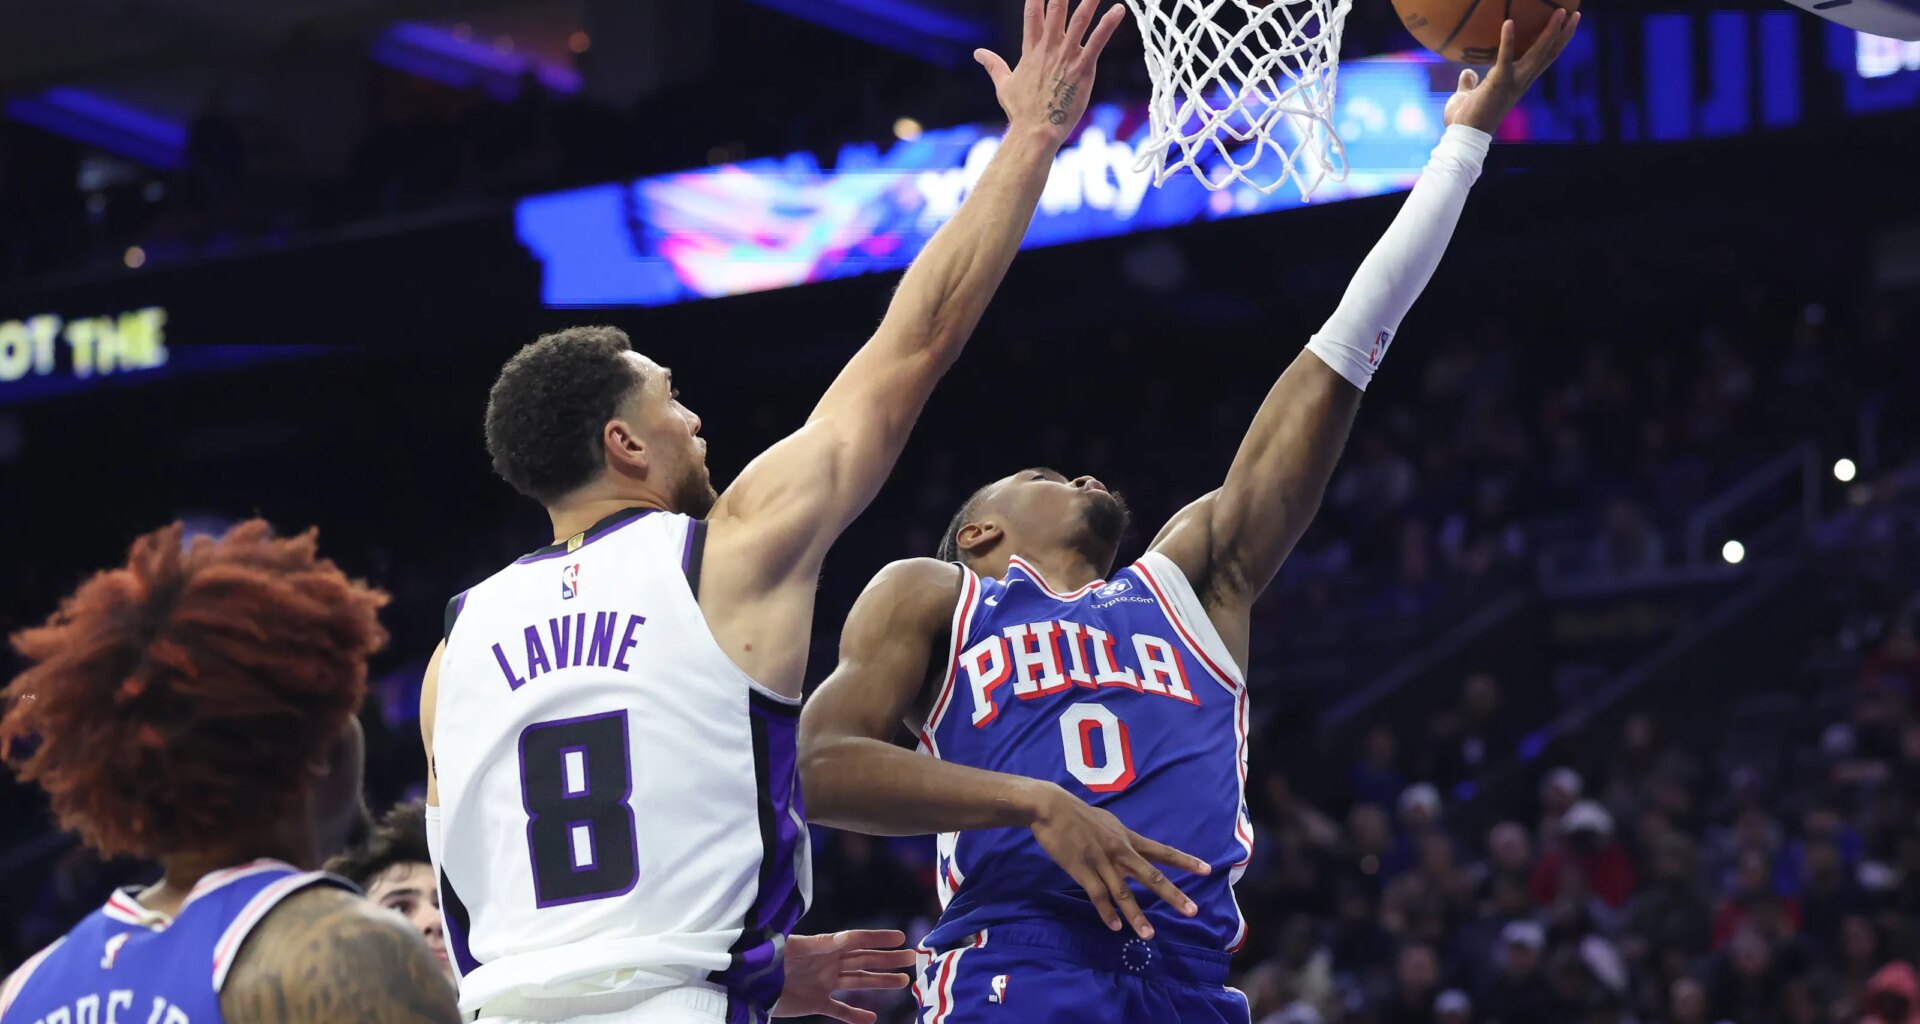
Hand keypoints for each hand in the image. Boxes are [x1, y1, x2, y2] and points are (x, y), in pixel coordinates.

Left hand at [770, 929, 915, 1023]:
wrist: (746, 981)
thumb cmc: (766, 958)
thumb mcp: (792, 947)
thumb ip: (818, 944)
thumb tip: (845, 937)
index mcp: (823, 947)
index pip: (856, 940)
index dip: (878, 939)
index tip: (899, 938)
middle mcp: (827, 963)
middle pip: (864, 960)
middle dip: (888, 959)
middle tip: (912, 958)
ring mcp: (823, 982)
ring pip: (858, 981)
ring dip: (880, 981)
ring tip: (903, 981)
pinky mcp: (814, 1002)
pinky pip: (840, 1009)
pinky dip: (855, 1015)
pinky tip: (872, 1019)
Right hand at [975, 0, 1128, 141]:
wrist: (1034, 131)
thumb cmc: (1020, 111)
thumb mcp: (1003, 85)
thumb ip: (993, 65)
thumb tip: (978, 53)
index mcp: (1031, 50)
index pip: (1033, 14)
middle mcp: (1048, 49)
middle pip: (1056, 9)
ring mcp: (1066, 57)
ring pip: (1079, 21)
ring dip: (1089, 1)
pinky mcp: (1082, 69)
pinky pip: (1098, 42)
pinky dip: (1108, 25)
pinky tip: (1118, 10)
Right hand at [1027, 782, 1210, 938]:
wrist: (1052, 808)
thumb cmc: (1078, 815)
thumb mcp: (1108, 823)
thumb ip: (1121, 838)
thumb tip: (1132, 847)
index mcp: (1128, 839)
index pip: (1162, 852)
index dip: (1185, 861)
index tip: (1207, 869)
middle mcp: (1121, 852)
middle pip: (1151, 876)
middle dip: (1172, 895)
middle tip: (1191, 911)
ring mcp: (1102, 863)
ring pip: (1124, 893)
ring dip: (1137, 915)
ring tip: (1149, 934)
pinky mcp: (1083, 871)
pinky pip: (1098, 896)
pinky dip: (1107, 913)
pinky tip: (1115, 927)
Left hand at [1443, 10, 1581, 134]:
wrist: (1463, 137)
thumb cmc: (1465, 119)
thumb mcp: (1468, 96)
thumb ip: (1470, 83)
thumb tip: (1467, 72)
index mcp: (1517, 83)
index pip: (1542, 60)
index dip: (1555, 43)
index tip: (1565, 26)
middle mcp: (1521, 82)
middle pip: (1548, 54)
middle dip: (1563, 34)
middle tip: (1574, 13)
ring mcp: (1512, 83)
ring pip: (1538, 54)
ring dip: (1549, 32)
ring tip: (1560, 12)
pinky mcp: (1498, 83)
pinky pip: (1504, 58)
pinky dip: (1507, 40)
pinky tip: (1509, 22)